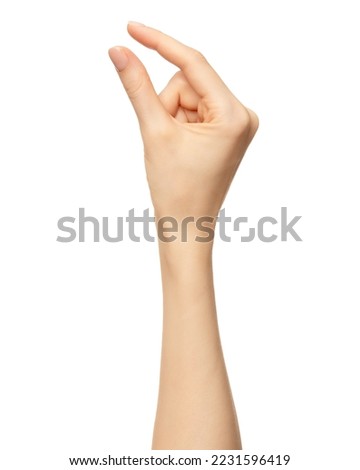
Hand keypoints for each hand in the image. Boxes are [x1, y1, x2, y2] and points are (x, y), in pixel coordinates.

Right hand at [109, 23, 257, 226]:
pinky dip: (180, 123)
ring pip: (189, 96)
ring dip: (172, 116)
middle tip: (166, 138)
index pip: (193, 64)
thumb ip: (137, 87)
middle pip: (189, 83)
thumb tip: (119, 52)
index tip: (131, 28)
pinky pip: (196, 109)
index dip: (160, 43)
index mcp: (233, 115)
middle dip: (168, 105)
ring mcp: (237, 124)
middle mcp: (243, 115)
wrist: (187, 225)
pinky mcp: (228, 130)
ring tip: (175, 148)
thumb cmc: (175, 188)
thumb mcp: (154, 132)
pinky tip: (181, 148)